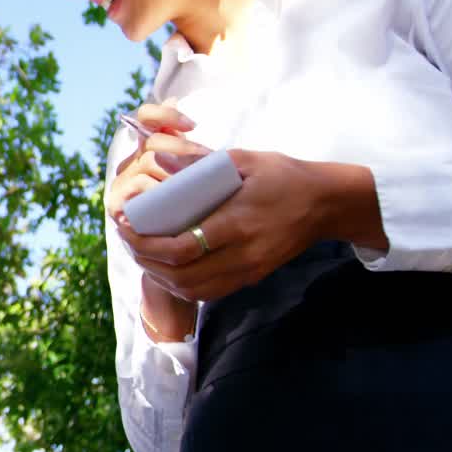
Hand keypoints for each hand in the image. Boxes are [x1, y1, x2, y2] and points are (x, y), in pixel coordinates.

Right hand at [106, 101, 211, 222]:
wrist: (183, 247)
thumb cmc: (195, 207)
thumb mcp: (197, 173)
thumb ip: (188, 142)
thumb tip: (173, 98)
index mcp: (147, 150)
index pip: (145, 117)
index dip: (166, 114)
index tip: (193, 125)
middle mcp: (131, 163)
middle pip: (153, 142)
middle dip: (183, 149)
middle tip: (207, 160)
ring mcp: (121, 184)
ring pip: (148, 163)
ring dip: (175, 172)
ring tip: (197, 185)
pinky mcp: (116, 205)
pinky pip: (138, 187)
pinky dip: (158, 191)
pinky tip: (174, 200)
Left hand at [118, 150, 339, 301]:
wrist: (326, 203)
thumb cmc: (283, 176)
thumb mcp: (244, 159)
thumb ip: (200, 162)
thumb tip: (159, 159)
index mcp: (237, 223)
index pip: (182, 247)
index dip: (146, 242)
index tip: (125, 224)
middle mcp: (242, 254)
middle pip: (181, 275)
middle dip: (145, 260)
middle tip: (127, 239)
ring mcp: (248, 270)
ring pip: (192, 290)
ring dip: (160, 276)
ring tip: (142, 252)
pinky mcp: (251, 278)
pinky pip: (208, 293)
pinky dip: (181, 284)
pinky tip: (166, 266)